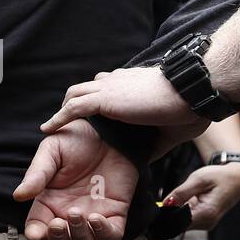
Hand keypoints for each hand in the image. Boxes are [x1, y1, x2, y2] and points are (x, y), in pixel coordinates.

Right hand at [13, 119, 137, 239]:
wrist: (109, 131)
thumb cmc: (77, 139)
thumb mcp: (51, 151)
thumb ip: (36, 174)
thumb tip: (18, 196)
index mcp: (49, 202)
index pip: (38, 228)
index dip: (36, 235)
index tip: (37, 233)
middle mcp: (69, 214)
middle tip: (58, 224)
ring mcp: (93, 216)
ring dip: (79, 237)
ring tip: (77, 214)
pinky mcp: (116, 214)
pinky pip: (111, 237)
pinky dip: (104, 234)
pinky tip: (96, 218)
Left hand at [41, 67, 208, 157]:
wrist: (191, 93)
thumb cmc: (188, 109)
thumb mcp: (167, 129)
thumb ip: (152, 142)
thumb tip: (144, 158)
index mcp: (132, 84)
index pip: (107, 87)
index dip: (97, 98)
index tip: (92, 113)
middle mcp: (117, 82)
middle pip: (87, 87)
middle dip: (75, 101)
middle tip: (68, 120)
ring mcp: (109, 88)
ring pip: (75, 94)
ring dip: (64, 109)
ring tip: (53, 125)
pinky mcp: (105, 99)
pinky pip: (73, 107)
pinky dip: (59, 118)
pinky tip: (48, 129)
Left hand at [166, 163, 239, 230]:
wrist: (238, 178)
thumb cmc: (220, 176)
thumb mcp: (198, 179)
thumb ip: (180, 193)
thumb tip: (164, 204)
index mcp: (206, 213)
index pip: (177, 221)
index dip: (167, 212)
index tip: (166, 201)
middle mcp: (207, 223)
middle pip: (179, 222)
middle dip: (174, 209)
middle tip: (183, 193)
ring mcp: (207, 224)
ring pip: (182, 220)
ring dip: (180, 208)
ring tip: (192, 194)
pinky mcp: (205, 221)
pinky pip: (188, 218)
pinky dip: (186, 208)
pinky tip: (194, 198)